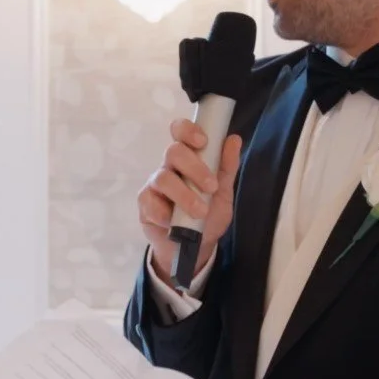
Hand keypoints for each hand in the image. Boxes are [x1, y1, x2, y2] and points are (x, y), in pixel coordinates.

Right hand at [137, 121, 242, 276]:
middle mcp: (169, 167)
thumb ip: (227, 167)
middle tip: (212, 187)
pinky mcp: (145, 205)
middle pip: (173, 152)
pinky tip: (174, 223)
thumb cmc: (208, 214)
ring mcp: (154, 185)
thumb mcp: (223, 193)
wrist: (195, 247)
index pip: (180, 132)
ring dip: (184, 195)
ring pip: (163, 178)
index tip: (203, 142)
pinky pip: (150, 202)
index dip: (188, 131)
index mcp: (187, 158)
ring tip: (200, 212)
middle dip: (195, 168)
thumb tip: (234, 140)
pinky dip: (165, 213)